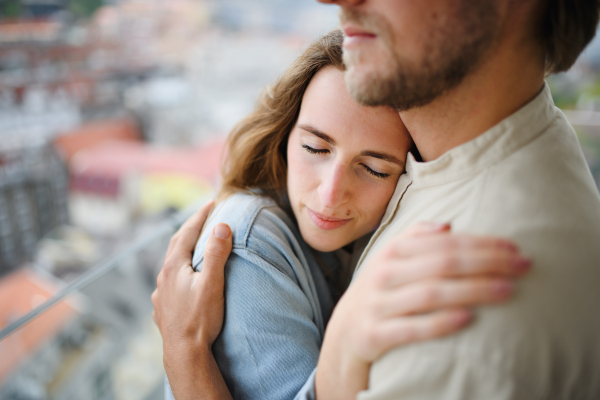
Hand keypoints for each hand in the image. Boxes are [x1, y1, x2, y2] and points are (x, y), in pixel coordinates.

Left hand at [152, 200, 232, 353]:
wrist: (184, 353)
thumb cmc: (201, 319)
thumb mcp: (213, 283)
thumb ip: (217, 253)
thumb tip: (222, 226)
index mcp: (175, 266)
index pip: (187, 232)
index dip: (200, 216)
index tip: (212, 202)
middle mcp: (164, 276)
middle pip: (176, 244)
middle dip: (190, 229)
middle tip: (204, 218)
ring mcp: (161, 293)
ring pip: (171, 264)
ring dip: (183, 251)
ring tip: (195, 247)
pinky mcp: (163, 308)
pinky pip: (170, 282)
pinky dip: (179, 272)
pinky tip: (184, 280)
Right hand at [315, 223, 531, 399]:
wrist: (344, 332)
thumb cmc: (380, 290)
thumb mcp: (390, 260)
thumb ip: (415, 238)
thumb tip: (448, 225)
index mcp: (392, 252)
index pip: (444, 243)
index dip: (481, 243)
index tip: (514, 247)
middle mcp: (385, 274)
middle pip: (442, 264)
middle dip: (487, 262)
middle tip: (523, 266)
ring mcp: (379, 304)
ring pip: (432, 294)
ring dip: (473, 290)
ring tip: (508, 290)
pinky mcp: (376, 334)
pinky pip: (412, 328)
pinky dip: (440, 323)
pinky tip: (468, 319)